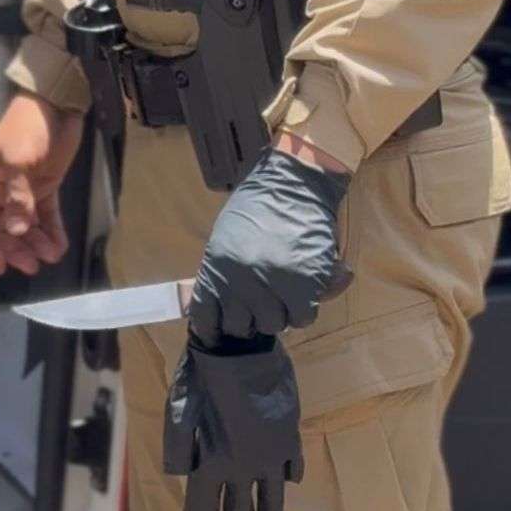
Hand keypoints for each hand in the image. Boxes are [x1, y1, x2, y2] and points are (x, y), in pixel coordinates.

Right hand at [0, 91, 83, 275]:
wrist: (56, 104)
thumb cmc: (28, 128)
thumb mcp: (19, 161)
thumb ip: (17, 197)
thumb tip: (15, 229)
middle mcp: (3, 190)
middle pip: (6, 227)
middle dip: (18, 247)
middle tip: (32, 266)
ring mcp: (26, 189)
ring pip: (27, 224)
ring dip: (37, 242)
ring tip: (51, 256)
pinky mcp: (46, 186)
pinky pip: (47, 214)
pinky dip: (52, 230)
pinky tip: (59, 245)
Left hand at [164, 333, 303, 510]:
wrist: (240, 349)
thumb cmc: (201, 378)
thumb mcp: (178, 412)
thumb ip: (177, 450)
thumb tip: (181, 478)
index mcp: (212, 463)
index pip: (206, 506)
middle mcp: (243, 467)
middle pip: (241, 510)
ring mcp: (271, 455)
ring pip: (273, 499)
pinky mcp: (289, 437)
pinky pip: (293, 468)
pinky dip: (289, 478)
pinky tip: (288, 482)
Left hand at [189, 147, 350, 346]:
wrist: (293, 183)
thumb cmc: (257, 207)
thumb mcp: (224, 240)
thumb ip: (218, 276)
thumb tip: (211, 312)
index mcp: (215, 270)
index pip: (206, 319)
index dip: (216, 328)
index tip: (224, 327)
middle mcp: (240, 282)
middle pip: (242, 327)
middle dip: (251, 319)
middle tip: (261, 305)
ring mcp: (272, 285)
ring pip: (274, 325)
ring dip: (280, 314)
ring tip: (284, 295)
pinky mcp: (304, 285)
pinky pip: (302, 318)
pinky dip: (304, 310)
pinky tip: (304, 294)